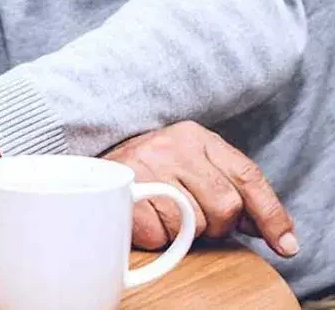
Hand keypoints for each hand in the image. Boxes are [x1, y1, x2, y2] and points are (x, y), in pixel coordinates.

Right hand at [104, 121, 297, 257]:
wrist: (94, 164)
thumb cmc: (150, 168)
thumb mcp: (192, 163)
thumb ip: (230, 186)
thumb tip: (264, 228)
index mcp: (196, 137)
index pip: (247, 176)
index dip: (270, 214)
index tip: (283, 242)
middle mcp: (173, 146)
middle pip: (225, 206)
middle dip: (217, 224)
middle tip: (194, 219)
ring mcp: (147, 168)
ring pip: (193, 224)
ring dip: (183, 231)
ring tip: (164, 214)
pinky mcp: (125, 192)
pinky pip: (161, 234)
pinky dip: (158, 236)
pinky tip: (146, 218)